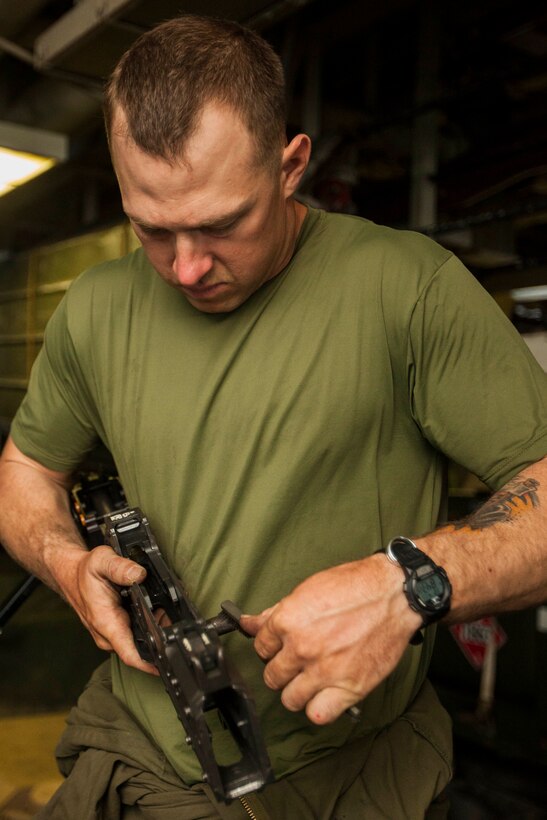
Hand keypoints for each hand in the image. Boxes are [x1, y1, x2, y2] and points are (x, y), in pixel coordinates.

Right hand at [52, 544, 157, 673]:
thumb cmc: (84, 571)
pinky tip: (156, 610)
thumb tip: (139, 574)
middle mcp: (109, 635)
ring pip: (141, 640)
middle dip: (162, 637)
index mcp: (106, 623)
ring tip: (167, 610)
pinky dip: (150, 624)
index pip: (130, 654)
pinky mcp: (116, 630)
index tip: (170, 661)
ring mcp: (112, 635)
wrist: (71, 575)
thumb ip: (120, 567)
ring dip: (157, 629)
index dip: (151, 663)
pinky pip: (137, 633)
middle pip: (142, 647)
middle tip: (176, 620)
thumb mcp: (101, 561)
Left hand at [240, 554, 420, 723]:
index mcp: (288, 620)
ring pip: (290, 699)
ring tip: (309, 679)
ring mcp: (325, 670)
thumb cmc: (355, 586)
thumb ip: (277, 611)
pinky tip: (324, 694)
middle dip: (281, 669)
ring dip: (297, 691)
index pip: (260, 646)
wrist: (395, 594)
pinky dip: (319, 708)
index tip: (280, 646)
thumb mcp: (309, 590)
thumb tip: (250, 623)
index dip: (271, 646)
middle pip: (272, 675)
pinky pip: (319, 714)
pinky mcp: (349, 687)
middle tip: (296, 662)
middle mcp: (302, 648)